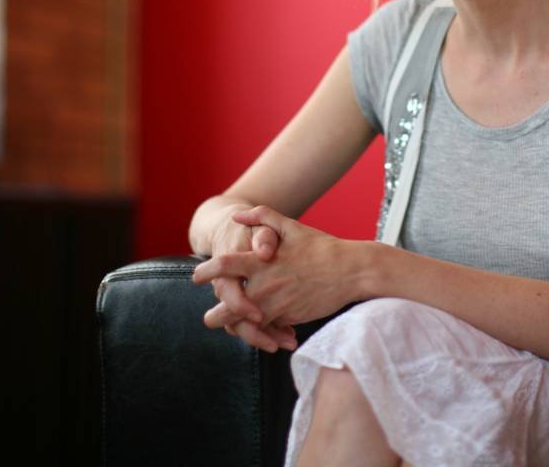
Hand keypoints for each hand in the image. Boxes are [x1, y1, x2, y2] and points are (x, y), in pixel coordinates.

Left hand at [193, 206, 353, 332]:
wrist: (351, 272)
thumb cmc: (321, 247)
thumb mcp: (292, 226)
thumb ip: (262, 217)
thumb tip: (236, 216)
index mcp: (261, 262)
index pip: (223, 266)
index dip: (205, 272)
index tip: (197, 277)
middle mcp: (265, 286)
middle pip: (227, 306)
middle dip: (214, 315)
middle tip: (209, 316)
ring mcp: (276, 305)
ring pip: (245, 324)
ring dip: (234, 328)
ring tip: (229, 328)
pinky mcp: (289, 318)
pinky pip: (268, 330)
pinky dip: (262, 332)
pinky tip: (260, 332)